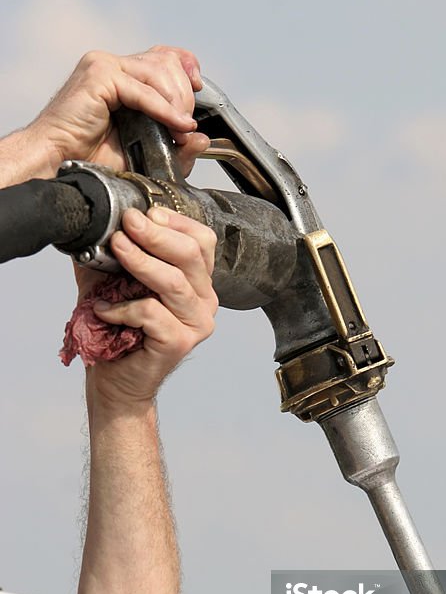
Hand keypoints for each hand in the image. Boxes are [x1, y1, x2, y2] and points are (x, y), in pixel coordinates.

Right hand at [25, 46, 208, 177]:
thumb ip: (175, 147)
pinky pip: (143, 90)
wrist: (58, 162)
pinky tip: (177, 126)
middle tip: (184, 127)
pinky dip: (165, 110)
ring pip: (159, 71)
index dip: (186, 68)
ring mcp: (104, 66)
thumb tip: (202, 138)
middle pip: (167, 62)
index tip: (199, 90)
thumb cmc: (92, 159)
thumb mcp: (145, 154)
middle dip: (185, 96)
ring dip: (177, 102)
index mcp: (123, 76)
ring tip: (179, 131)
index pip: (165, 56)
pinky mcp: (99, 75)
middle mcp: (114, 65)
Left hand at [81, 208, 217, 406]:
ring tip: (116, 250)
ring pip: (173, 282)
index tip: (142, 213)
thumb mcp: (112, 281)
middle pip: (191, 255)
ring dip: (141, 262)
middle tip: (128, 223)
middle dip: (155, 234)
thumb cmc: (118, 332)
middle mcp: (204, 301)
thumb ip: (111, 252)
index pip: (202, 240)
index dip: (174, 221)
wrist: (115, 379)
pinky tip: (104, 309)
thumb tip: (93, 219)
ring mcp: (196, 323)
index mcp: (197, 282)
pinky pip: (152, 312)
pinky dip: (123, 307)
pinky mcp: (180, 342)